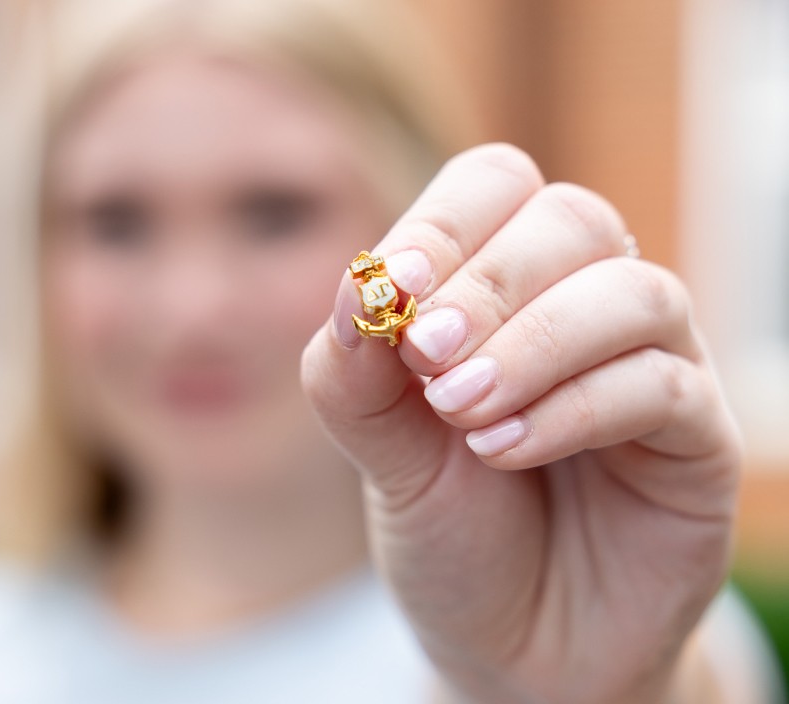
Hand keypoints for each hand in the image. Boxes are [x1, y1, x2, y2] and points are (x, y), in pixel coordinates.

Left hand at [301, 145, 741, 703]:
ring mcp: (652, 365)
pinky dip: (574, 409)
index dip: (446, 223)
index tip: (393, 286)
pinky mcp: (696, 437)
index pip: (495, 186)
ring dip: (534, 344)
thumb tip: (356, 287)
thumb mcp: (383, 453)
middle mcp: (585, 307)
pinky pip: (662, 386)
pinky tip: (506, 451)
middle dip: (490, 284)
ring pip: (632, 293)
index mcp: (506, 288)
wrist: (513, 641)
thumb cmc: (451, 529)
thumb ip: (355, 376)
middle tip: (427, 358)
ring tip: (463, 412)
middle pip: (571, 220)